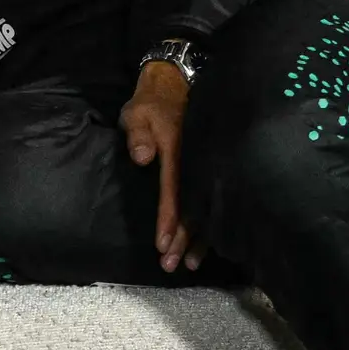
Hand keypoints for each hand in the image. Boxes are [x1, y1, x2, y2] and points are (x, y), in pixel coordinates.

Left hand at [122, 60, 193, 272]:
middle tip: (172, 265)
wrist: (178, 84)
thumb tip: (142, 157)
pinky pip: (211, 200)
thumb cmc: (151, 102)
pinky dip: (209, 225)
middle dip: (183, 239)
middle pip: (192, 207)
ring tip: (192, 264)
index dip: (170, 219)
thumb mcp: (137, 111)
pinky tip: (208, 245)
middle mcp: (196, 163)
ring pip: (206, 208)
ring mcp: (205, 167)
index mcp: (178, 151)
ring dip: (198, 238)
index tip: (163, 244)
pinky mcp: (208, 170)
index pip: (174, 191)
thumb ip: (138, 133)